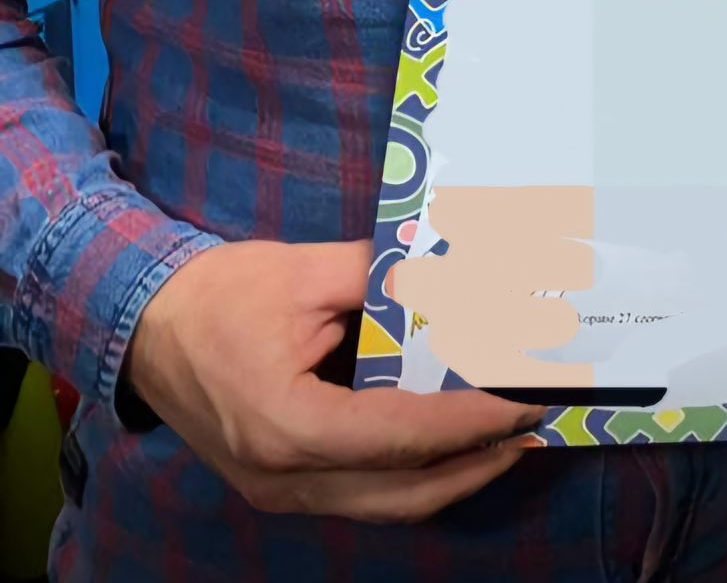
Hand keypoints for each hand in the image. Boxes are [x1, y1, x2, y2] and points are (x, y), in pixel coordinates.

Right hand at [123, 240, 544, 520]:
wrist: (141, 324)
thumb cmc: (218, 294)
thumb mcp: (305, 272)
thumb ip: (384, 279)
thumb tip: (457, 277)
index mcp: (289, 427)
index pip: (403, 437)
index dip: (471, 421)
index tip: (524, 398)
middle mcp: (286, 478)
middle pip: (404, 491)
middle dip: (478, 461)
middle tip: (535, 422)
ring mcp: (281, 492)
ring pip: (387, 503)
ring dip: (453, 476)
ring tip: (509, 439)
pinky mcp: (282, 485)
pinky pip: (364, 493)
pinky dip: (415, 474)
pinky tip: (451, 446)